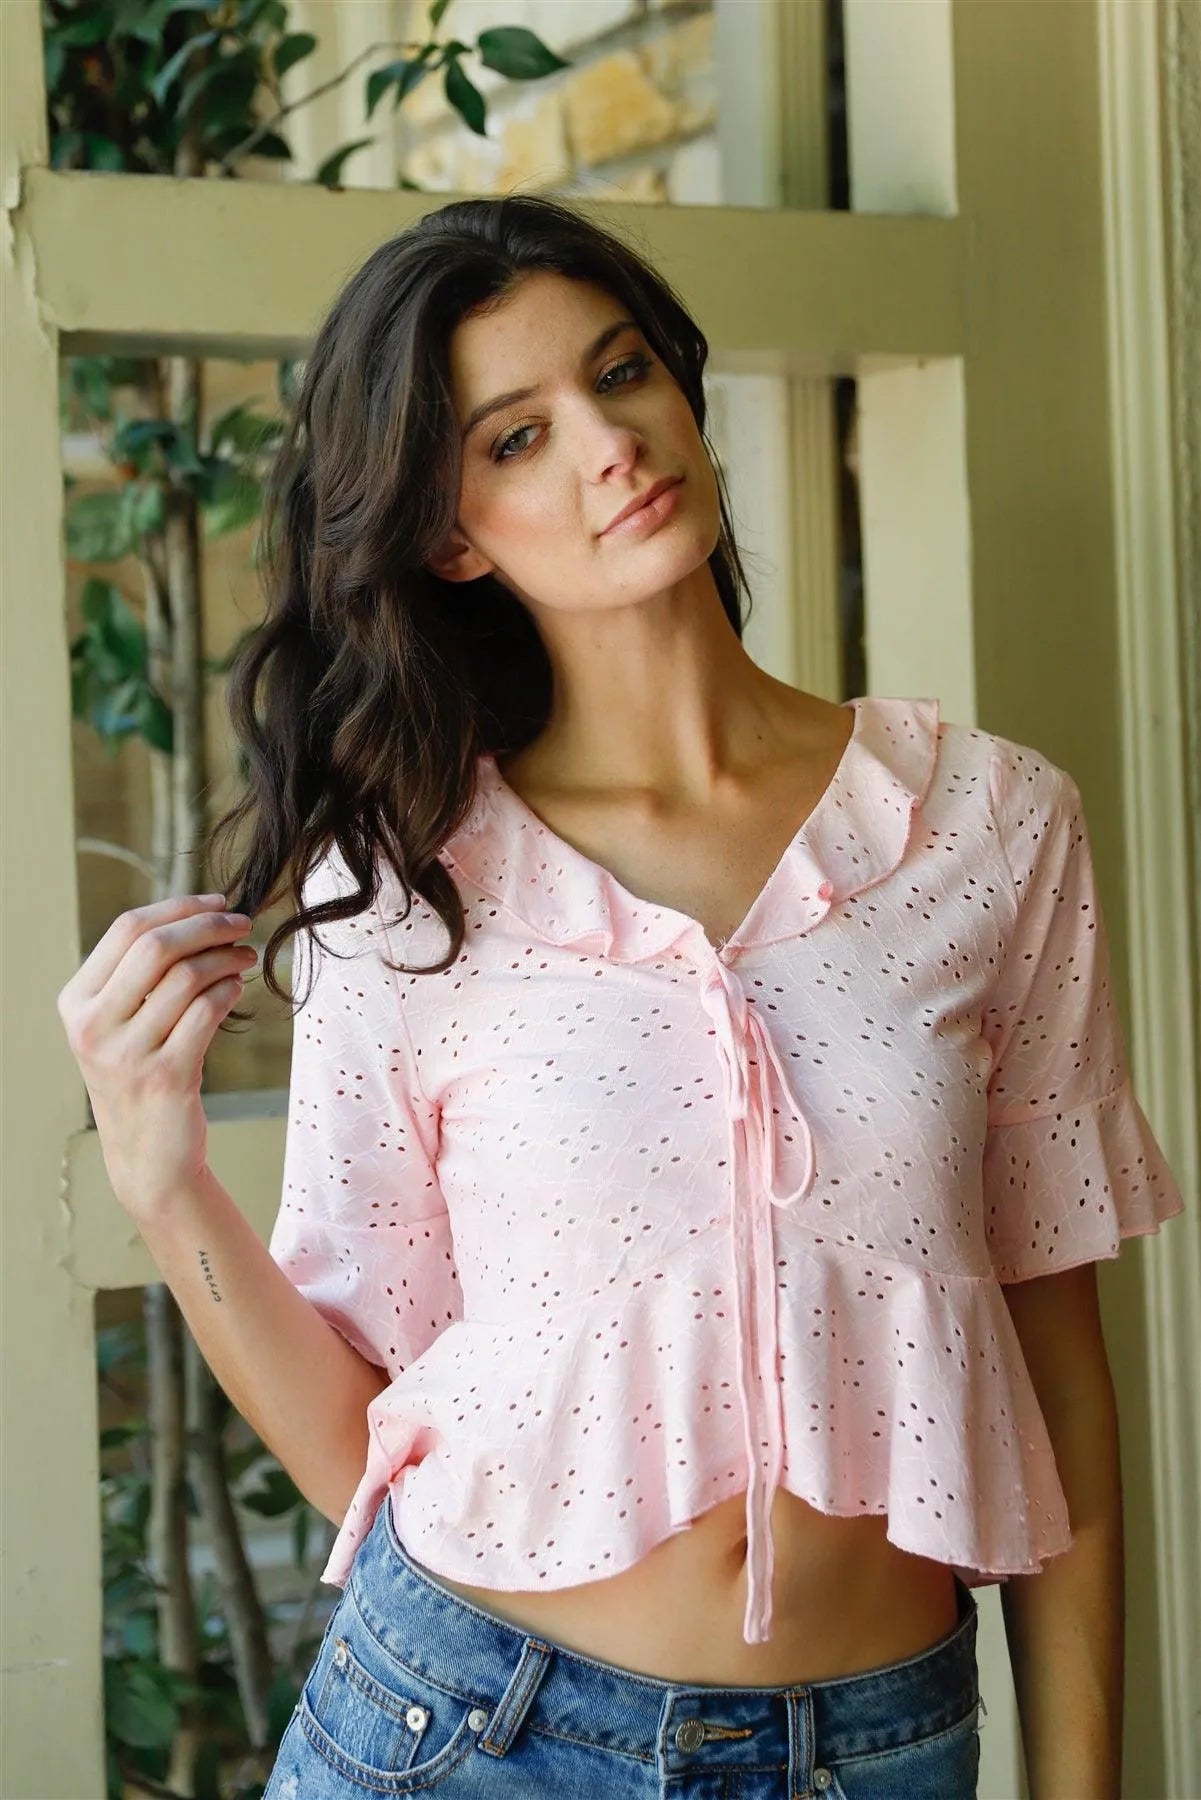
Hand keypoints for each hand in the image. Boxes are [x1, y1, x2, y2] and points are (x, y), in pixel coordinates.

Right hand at [56, 893, 258, 1214]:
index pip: (127, 929)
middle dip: (208, 926)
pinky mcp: (165, 1076)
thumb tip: (197, 914)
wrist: (147, 1155)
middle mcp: (92, 1025)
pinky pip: (206, 1012)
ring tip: (245, 958)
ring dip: (226, 958)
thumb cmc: (141, 1075)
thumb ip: (139, 974)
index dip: (179, 907)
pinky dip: (229, 991)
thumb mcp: (121, 1024)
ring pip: (186, 977)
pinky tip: (238, 988)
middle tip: (242, 924)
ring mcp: (126, 1053)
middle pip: (156, 946)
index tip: (219, 902)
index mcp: (76, 1001)